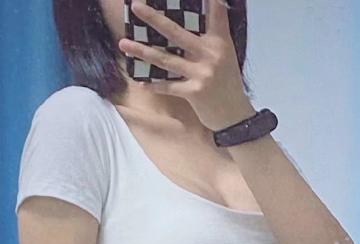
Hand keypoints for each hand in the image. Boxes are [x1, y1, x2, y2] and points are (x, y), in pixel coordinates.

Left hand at [118, 0, 256, 131]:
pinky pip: (169, 86)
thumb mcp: (225, 55)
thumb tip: (195, 17)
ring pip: (166, 59)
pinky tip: (140, 81)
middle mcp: (211, 54)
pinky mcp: (194, 92)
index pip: (214, 13)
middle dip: (154, 19)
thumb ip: (212, 36)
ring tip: (123, 43)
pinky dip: (154, 85)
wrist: (236, 116)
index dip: (207, 0)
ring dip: (142, 51)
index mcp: (220, 42)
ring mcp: (202, 74)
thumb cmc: (228, 83)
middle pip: (177, 33)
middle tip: (135, 6)